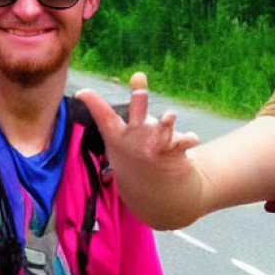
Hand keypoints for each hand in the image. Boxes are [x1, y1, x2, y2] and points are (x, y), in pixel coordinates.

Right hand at [76, 72, 204, 228]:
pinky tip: (191, 140)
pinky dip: (188, 139)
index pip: (103, 115)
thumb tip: (128, 78)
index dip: (93, 102)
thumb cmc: (135, 160)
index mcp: (118, 137)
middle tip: (139, 81)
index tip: (83, 93)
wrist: (155, 195)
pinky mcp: (172, 153)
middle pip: (137, 114)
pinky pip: (184, 140)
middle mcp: (134, 140)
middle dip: (140, 97)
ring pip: (163, 127)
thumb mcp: (121, 141)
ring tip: (169, 116)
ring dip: (167, 122)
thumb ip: (124, 113)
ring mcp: (153, 147)